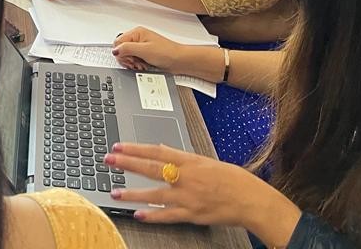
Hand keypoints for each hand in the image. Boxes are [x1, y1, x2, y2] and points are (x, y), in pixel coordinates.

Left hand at [106, 143, 300, 244]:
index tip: (118, 146)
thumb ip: (181, 156)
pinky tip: (137, 214)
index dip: (135, 148)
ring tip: (115, 192)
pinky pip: (168, 215)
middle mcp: (187, 177)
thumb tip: (159, 149)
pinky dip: (152, 215)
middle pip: (151, 168)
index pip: (157, 151)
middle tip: (108, 160)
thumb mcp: (205, 160)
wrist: (252, 200)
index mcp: (190, 161)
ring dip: (133, 193)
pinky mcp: (192, 214)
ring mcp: (188, 197)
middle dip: (127, 164)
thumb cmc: (232, 179)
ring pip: (155, 194)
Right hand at [112, 27, 187, 72]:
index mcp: (136, 33)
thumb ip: (127, 48)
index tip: (128, 58)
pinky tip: (144, 66)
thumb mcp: (144, 50)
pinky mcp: (144, 55)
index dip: (121, 53)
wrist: (179, 61)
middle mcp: (138, 39)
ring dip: (133, 63)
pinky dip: (137, 65)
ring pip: (127, 57)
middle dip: (127, 59)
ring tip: (142, 64)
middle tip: (136, 62)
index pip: (118, 42)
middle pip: (122, 50)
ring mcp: (141, 47)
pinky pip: (134, 61)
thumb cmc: (167, 52)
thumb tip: (115, 50)